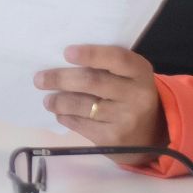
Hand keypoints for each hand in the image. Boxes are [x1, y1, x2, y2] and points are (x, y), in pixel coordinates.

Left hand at [35, 45, 166, 166]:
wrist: (152, 134)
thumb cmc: (131, 95)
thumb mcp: (130, 76)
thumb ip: (107, 66)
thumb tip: (63, 60)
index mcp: (140, 72)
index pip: (116, 58)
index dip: (90, 54)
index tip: (66, 52)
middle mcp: (136, 96)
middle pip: (91, 82)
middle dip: (60, 79)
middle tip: (39, 79)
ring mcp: (125, 119)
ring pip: (82, 105)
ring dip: (58, 101)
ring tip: (48, 100)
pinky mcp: (112, 139)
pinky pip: (81, 125)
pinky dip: (66, 117)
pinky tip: (61, 114)